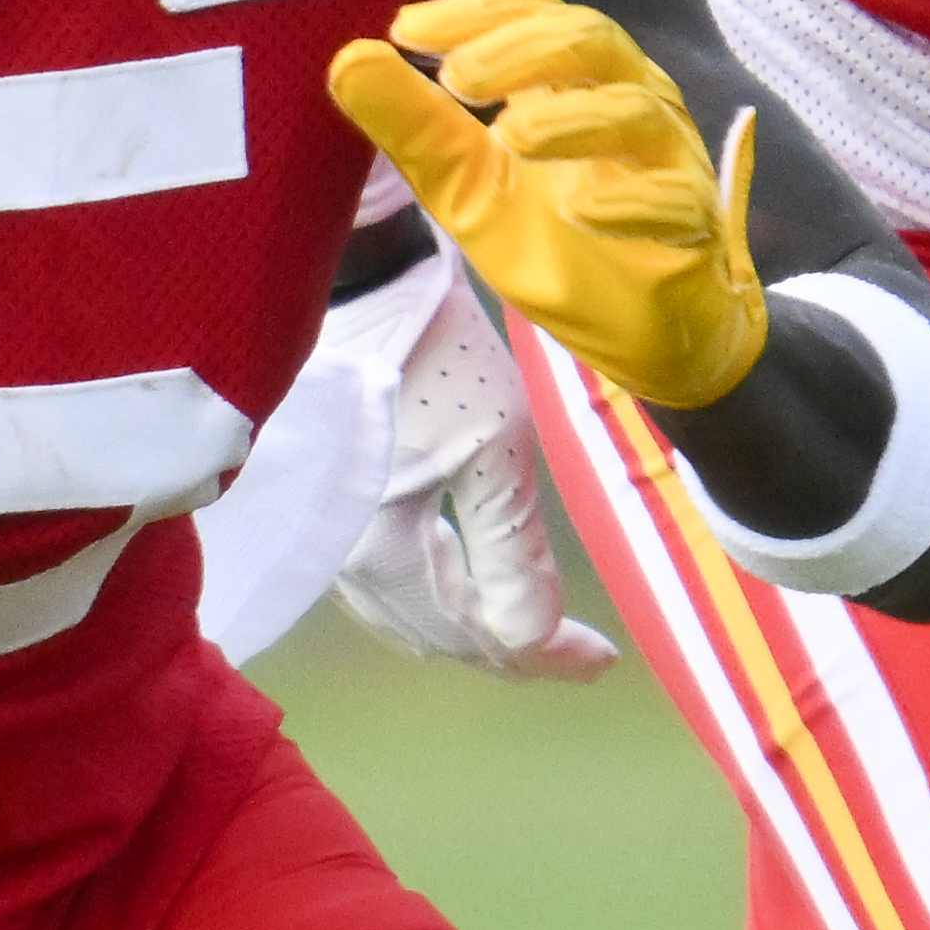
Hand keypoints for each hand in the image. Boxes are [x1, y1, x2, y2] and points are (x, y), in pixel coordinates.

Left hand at [326, 0, 766, 408]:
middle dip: (521, 51)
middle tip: (456, 80)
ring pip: (634, 110)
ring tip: (509, 138)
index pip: (535, 15)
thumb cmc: (557, 242)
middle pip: (592, 41)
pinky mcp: (691, 221)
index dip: (477, 12)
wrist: (633, 332)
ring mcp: (666, 158)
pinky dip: (626, 200)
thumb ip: (417, 127)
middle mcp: (628, 99)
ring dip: (569, 119)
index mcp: (574, 79)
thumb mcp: (469, 187)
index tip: (408, 30)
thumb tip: (348, 60)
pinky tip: (579, 210)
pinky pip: (672, 198)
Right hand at [329, 263, 617, 678]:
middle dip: (510, 645)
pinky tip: (459, 577)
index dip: (542, 657)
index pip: (474, 633)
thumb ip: (510, 553)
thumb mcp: (493, 446)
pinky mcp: (325, 493)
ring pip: (404, 607)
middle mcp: (342, 554)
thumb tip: (529, 644)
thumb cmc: (433, 351)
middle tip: (576, 650)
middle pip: (434, 631)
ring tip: (527, 625)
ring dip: (469, 622)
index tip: (604, 660)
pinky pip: (382, 574)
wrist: (356, 269)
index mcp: (383, 549)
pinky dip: (431, 589)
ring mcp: (326, 526)